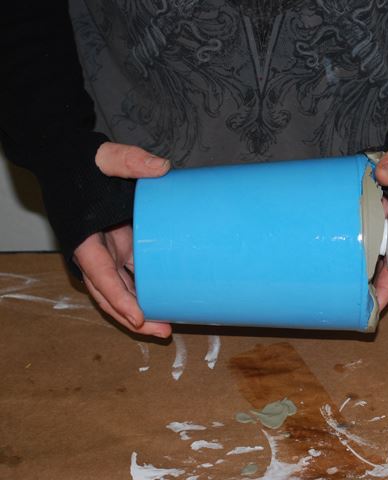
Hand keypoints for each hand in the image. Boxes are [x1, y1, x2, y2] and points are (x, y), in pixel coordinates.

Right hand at [74, 142, 171, 336]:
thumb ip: (129, 160)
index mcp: (84, 237)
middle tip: (161, 331)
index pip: (100, 275)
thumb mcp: (103, 157)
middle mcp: (93, 251)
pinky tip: (165, 300)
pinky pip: (130, 276)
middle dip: (133, 317)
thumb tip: (161, 168)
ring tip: (167, 326)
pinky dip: (144, 291)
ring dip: (140, 309)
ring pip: (121, 290)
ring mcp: (106, 251)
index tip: (138, 317)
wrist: (66, 159)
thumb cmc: (81, 162)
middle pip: (110, 293)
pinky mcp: (120, 246)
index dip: (118, 298)